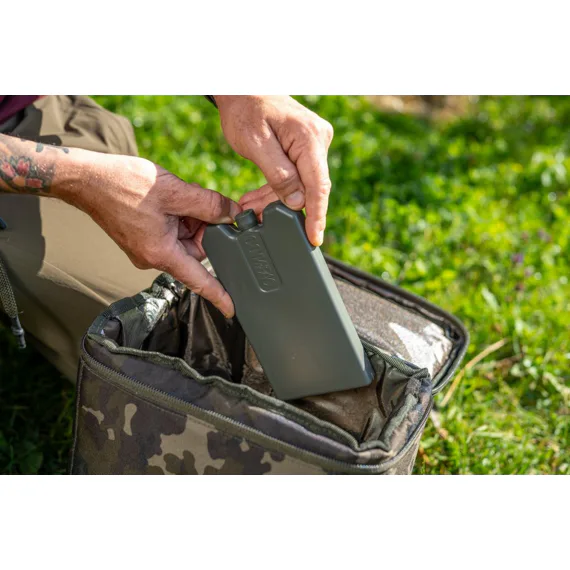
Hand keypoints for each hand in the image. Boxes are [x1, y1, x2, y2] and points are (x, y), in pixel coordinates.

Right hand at [65, 155, 240, 316]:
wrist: (85, 178)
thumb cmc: (123, 184)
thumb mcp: (175, 191)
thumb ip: (209, 205)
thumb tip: (232, 213)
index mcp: (162, 253)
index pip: (199, 281)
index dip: (218, 296)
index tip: (232, 310)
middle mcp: (153, 257)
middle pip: (195, 250)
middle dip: (203, 226)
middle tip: (199, 201)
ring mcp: (146, 248)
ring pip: (184, 238)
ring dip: (189, 217)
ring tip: (179, 195)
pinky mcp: (142, 238)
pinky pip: (170, 232)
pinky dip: (177, 215)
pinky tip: (171, 198)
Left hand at [215, 96, 333, 246]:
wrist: (243, 89)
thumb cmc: (245, 110)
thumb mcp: (256, 144)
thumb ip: (279, 174)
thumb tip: (298, 203)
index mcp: (309, 138)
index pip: (318, 186)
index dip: (316, 216)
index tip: (314, 238)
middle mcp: (319, 140)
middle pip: (309, 187)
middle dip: (284, 208)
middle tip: (255, 217)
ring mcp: (314, 144)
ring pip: (300, 185)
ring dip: (275, 200)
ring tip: (249, 208)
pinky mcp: (305, 148)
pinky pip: (296, 176)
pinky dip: (276, 189)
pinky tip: (257, 199)